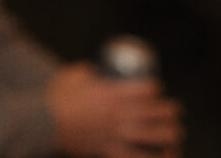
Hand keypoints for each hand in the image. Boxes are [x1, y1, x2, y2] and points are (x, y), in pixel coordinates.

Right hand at [46, 63, 182, 154]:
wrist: (44, 124)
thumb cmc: (57, 98)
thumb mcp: (72, 76)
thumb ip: (86, 72)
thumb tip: (94, 71)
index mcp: (110, 93)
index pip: (143, 90)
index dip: (154, 88)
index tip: (157, 89)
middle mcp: (117, 114)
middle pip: (152, 113)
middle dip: (169, 112)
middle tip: (176, 112)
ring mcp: (114, 135)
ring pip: (150, 137)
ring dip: (167, 135)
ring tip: (176, 134)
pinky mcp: (109, 152)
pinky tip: (164, 156)